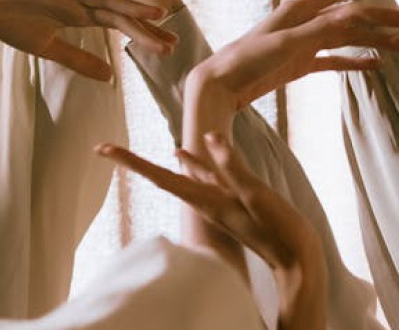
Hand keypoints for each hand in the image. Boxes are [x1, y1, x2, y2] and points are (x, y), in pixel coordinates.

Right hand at [0, 0, 176, 79]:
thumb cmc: (8, 19)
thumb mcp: (47, 48)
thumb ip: (78, 60)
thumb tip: (110, 78)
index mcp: (79, 15)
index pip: (119, 26)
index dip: (142, 37)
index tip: (169, 50)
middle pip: (119, 13)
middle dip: (145, 28)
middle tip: (174, 43)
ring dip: (131, 5)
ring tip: (158, 16)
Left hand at [98, 133, 326, 328]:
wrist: (297, 260)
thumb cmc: (278, 230)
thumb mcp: (255, 195)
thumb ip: (231, 167)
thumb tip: (208, 138)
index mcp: (206, 201)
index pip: (159, 177)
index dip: (131, 162)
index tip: (102, 149)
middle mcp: (205, 202)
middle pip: (159, 177)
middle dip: (131, 162)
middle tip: (102, 148)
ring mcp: (217, 202)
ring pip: (178, 176)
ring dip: (153, 164)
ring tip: (130, 153)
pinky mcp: (232, 200)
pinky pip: (203, 177)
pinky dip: (190, 164)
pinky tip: (184, 156)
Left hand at [191, 0, 398, 111]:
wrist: (219, 86)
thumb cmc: (247, 60)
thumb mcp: (285, 44)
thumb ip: (319, 30)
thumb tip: (354, 15)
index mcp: (300, 9)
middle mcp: (304, 21)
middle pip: (351, 16)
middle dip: (381, 19)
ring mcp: (303, 42)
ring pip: (347, 38)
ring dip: (373, 41)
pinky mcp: (300, 63)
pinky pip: (334, 59)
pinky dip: (355, 61)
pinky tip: (375, 65)